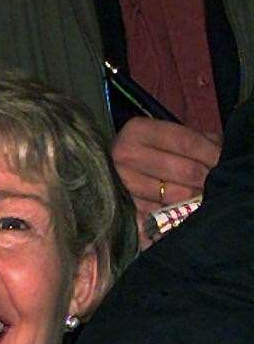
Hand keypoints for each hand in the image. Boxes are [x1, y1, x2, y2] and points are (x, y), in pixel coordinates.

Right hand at [111, 117, 220, 241]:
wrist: (118, 164)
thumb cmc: (153, 148)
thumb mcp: (172, 135)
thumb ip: (198, 141)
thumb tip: (222, 158)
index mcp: (137, 131)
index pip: (186, 142)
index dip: (212, 153)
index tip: (224, 161)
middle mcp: (124, 155)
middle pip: (184, 170)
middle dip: (206, 178)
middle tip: (215, 181)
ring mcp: (121, 182)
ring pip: (175, 195)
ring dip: (194, 197)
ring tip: (199, 193)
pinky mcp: (124, 206)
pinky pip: (162, 213)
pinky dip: (175, 212)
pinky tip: (180, 207)